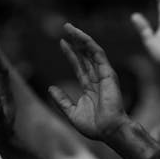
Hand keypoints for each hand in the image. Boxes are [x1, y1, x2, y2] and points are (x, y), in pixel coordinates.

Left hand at [48, 24, 129, 140]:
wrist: (109, 131)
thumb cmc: (94, 127)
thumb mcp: (71, 112)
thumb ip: (61, 100)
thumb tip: (51, 88)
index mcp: (90, 88)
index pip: (79, 66)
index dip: (70, 54)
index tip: (62, 43)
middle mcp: (97, 79)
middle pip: (85, 56)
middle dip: (75, 42)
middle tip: (65, 28)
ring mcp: (103, 75)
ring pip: (91, 51)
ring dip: (81, 38)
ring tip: (69, 27)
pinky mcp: (108, 73)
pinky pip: (98, 54)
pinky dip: (89, 44)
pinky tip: (80, 36)